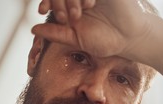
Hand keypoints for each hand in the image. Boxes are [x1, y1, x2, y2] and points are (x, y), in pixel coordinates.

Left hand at [32, 0, 157, 58]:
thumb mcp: (76, 39)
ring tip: (78, 15)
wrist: (129, 40)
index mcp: (72, 4)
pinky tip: (89, 5)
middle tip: (66, 18)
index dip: (46, 0)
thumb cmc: (106, 41)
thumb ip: (56, 33)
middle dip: (57, 0)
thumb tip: (33, 29)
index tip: (43, 10)